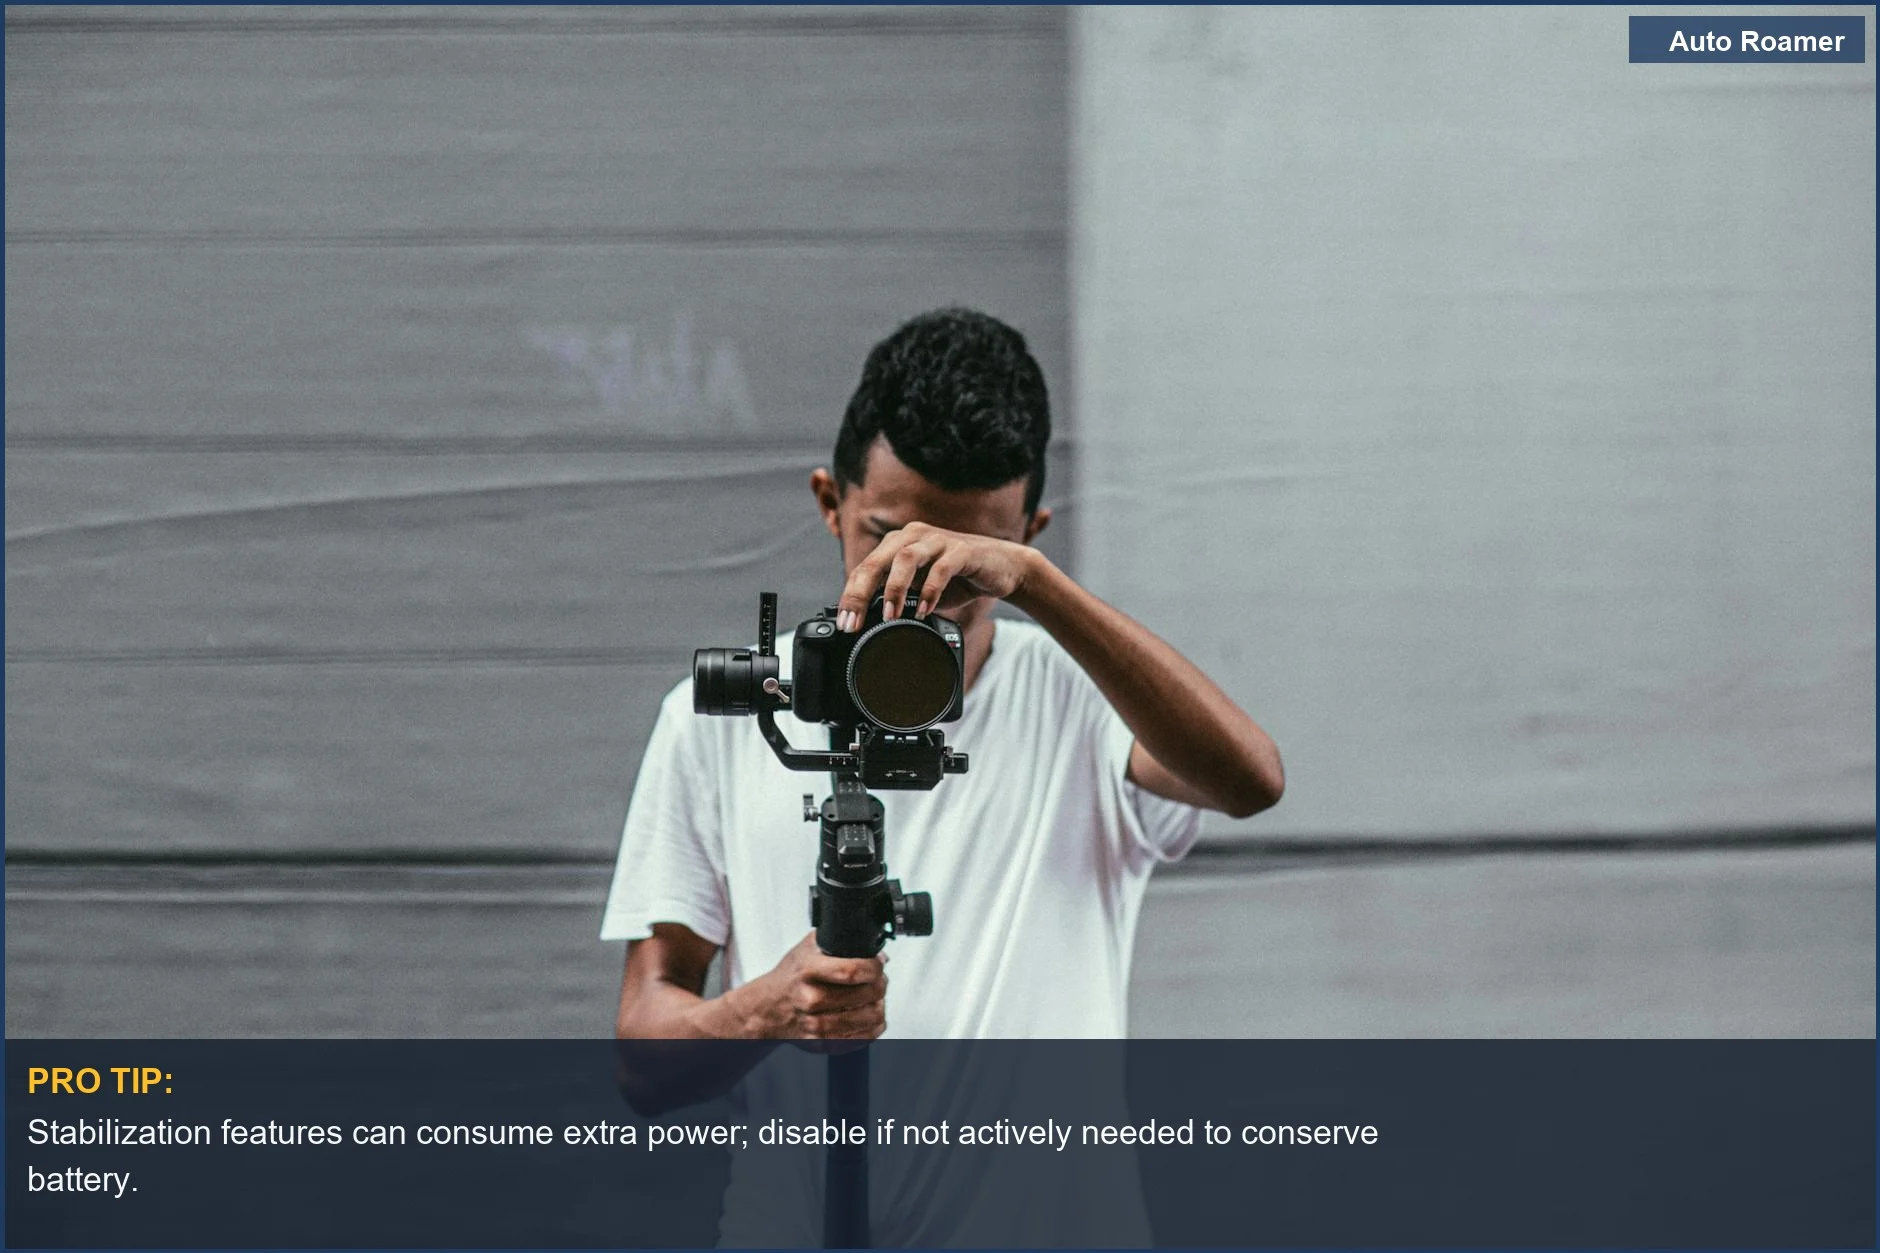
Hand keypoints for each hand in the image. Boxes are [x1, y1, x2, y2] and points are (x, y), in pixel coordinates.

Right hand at [744, 932, 887, 1041]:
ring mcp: (816, 1026)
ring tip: (872, 997)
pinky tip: (864, 1013)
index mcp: (807, 971)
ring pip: (872, 1018)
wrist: (769, 1008)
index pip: (854, 970)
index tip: (877, 964)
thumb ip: (841, 942)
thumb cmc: (792, 977)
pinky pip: (864, 1038)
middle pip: (869, 994)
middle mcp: (810, 999)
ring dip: (879, 1005)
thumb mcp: (810, 948)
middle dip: (880, 983)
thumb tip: (877, 953)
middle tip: (877, 979)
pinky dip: (872, 1025)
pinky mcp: (823, 1045)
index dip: (874, 967)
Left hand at [835, 521, 1041, 629]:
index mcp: (898, 544)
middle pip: (876, 560)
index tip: (845, 624)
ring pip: (905, 559)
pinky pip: (941, 568)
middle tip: (854, 622)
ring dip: (894, 589)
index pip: (864, 568)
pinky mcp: (963, 550)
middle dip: (860, 593)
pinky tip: (924, 610)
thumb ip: (897, 600)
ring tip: (890, 615)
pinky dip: (930, 591)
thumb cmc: (958, 579)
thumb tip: (869, 624)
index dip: (850, 596)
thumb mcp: (921, 592)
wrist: (1002, 568)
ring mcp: (938, 540)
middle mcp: (913, 536)